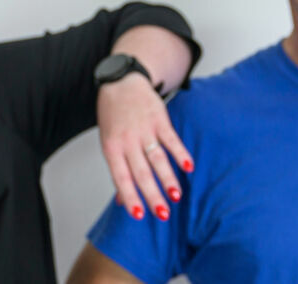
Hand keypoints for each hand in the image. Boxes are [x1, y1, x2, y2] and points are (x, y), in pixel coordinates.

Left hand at [97, 74, 190, 221]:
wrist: (121, 82)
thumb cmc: (114, 117)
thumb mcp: (109, 143)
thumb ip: (119, 170)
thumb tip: (121, 201)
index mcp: (112, 149)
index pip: (121, 178)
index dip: (130, 196)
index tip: (139, 215)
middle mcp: (127, 141)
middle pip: (142, 172)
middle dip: (152, 195)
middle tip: (162, 214)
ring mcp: (144, 130)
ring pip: (157, 158)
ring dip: (168, 178)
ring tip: (176, 197)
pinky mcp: (159, 119)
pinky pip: (171, 139)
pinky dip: (180, 153)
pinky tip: (188, 167)